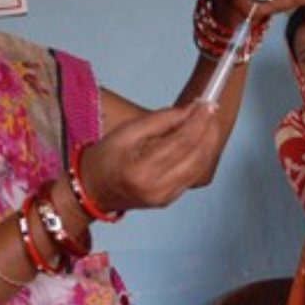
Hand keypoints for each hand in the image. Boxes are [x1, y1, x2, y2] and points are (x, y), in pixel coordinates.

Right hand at [80, 103, 220, 212]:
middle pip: (196, 156)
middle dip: (208, 131)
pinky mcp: (170, 199)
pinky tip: (202, 141)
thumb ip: (161, 120)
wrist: (93, 189)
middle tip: (211, 110)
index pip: (181, 142)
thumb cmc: (105, 158)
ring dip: (209, 143)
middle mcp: (158, 187)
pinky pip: (193, 176)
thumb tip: (190, 111)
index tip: (206, 104)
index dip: (198, 122)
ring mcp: (166, 197)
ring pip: (199, 167)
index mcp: (143, 168)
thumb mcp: (127, 131)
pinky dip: (202, 157)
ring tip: (210, 123)